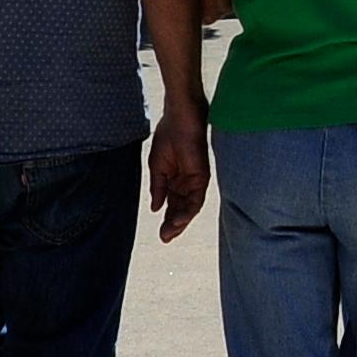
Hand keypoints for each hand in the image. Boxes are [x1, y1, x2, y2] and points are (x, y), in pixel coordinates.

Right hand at [149, 110, 210, 241]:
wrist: (179, 118)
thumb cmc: (168, 136)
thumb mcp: (157, 166)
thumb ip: (158, 187)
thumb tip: (155, 208)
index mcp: (175, 180)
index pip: (172, 204)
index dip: (167, 219)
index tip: (161, 234)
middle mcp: (187, 182)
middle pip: (181, 209)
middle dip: (173, 224)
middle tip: (165, 238)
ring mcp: (195, 180)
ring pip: (190, 207)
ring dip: (180, 222)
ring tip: (170, 233)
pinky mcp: (202, 176)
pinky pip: (196, 198)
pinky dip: (188, 211)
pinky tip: (179, 220)